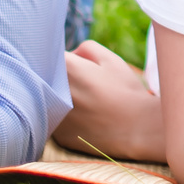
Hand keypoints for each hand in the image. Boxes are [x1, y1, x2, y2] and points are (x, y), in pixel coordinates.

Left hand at [53, 39, 166, 161]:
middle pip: (45, 79)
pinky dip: (67, 118)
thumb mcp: (111, 59)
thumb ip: (85, 48)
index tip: (72, 63)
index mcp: (66, 69)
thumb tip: (71, 54)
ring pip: (50, 101)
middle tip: (82, 83)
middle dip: (58, 78)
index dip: (60, 59)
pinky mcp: (58, 135)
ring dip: (61, 98)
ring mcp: (54, 116)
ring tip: (86, 102)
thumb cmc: (126, 91)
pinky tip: (87, 119)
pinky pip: (56, 121)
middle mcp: (54, 92)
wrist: (138, 129)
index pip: (47, 56)